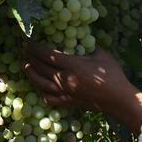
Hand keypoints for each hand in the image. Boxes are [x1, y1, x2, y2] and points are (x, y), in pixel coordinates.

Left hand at [24, 43, 141, 133]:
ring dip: (31, 74)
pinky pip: (49, 98)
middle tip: (24, 50)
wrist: (117, 99)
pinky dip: (42, 92)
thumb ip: (90, 46)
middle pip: (40, 67)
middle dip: (30, 57)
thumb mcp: (102, 55)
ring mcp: (64, 92)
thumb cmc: (112, 75)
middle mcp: (63, 79)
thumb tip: (84, 39)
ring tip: (26, 66)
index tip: (28, 40)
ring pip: (40, 83)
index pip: (46, 54)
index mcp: (71, 65)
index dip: (34, 47)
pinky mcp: (67, 102)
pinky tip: (40, 88)